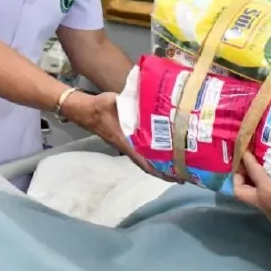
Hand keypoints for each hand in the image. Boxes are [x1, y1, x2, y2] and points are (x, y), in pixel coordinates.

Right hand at [60, 91, 175, 180]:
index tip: (175, 175)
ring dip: (159, 164)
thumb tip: (146, 95)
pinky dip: (153, 155)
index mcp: (125, 141)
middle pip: (148, 165)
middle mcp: (127, 147)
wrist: (86, 111)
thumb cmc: (100, 107)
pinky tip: (163, 152)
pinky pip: (142, 152)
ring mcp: (126, 145)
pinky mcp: (126, 141)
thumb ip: (128, 101)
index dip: (158, 170)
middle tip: (184, 173)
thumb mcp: (113, 101)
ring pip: (145, 160)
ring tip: (178, 165)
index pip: (144, 161)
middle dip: (165, 171)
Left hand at [232, 135, 270, 239]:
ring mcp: (269, 213)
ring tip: (259, 174)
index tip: (243, 147)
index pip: (252, 171)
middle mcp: (262, 202)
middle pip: (240, 191)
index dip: (247, 158)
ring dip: (252, 186)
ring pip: (252, 198)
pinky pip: (264, 203)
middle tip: (244, 166)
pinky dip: (264, 193)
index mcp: (265, 190)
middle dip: (239, 178)